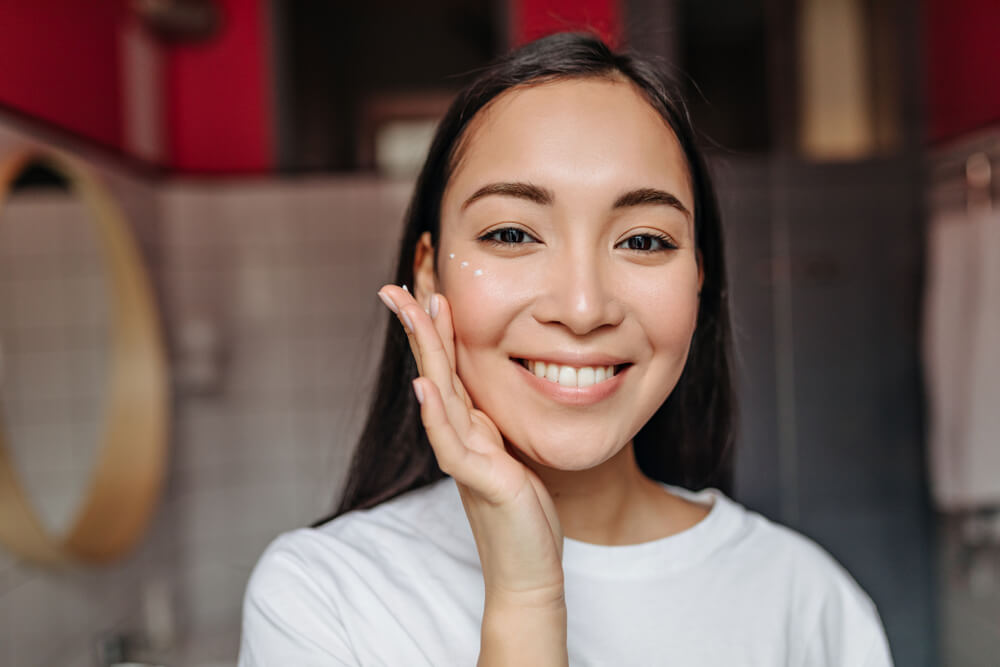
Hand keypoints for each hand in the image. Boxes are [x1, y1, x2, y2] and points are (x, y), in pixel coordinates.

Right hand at [377, 285, 564, 605]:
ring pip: (438, 395)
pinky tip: (423, 384)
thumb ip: (492, 422)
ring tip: (414, 312)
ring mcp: (466, 457)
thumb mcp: (510, 452)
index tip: (424, 285)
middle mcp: (461, 435)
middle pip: (433, 369)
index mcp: (469, 425)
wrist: (527, 569)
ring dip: (425, 352)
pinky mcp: (480, 480)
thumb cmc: (522, 512)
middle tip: (394, 286)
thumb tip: (485, 391)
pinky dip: (435, 412)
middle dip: (416, 326)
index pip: (446, 365)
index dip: (434, 326)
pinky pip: (452, 442)